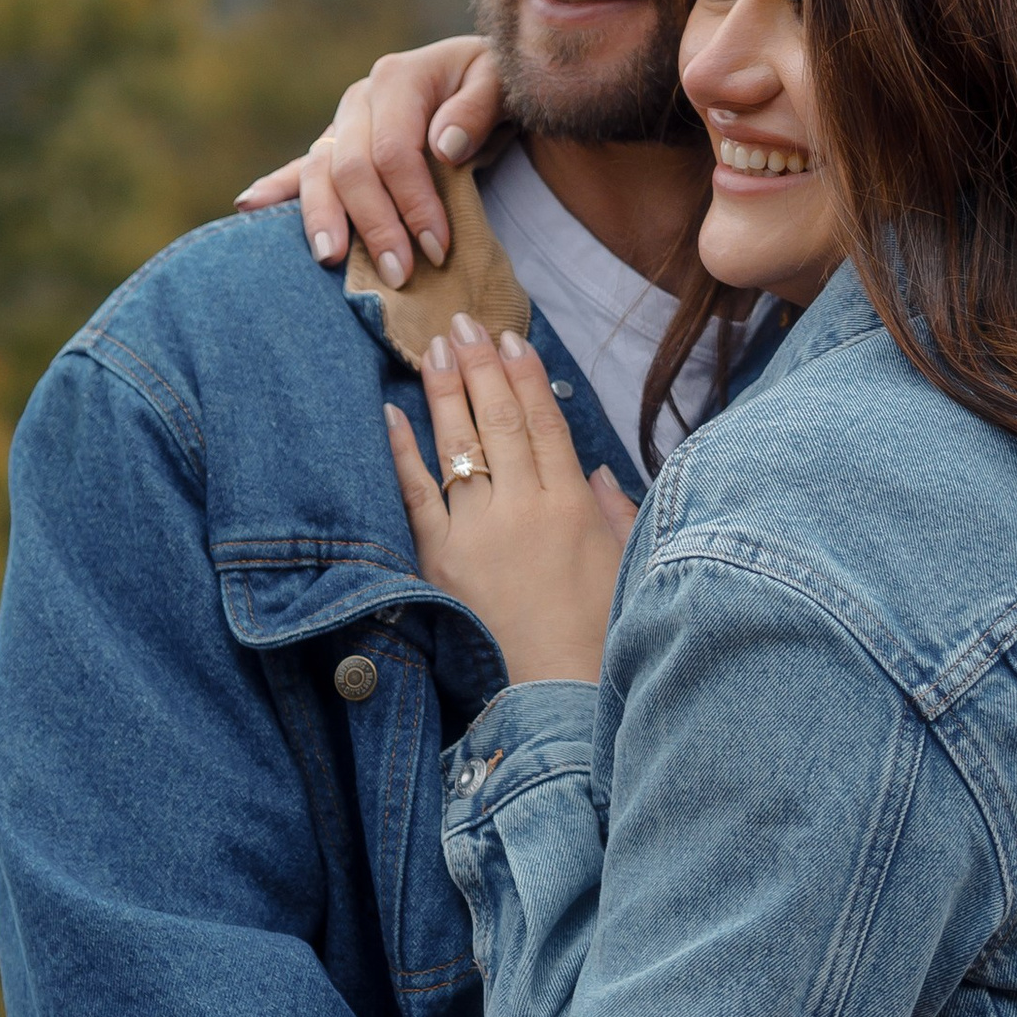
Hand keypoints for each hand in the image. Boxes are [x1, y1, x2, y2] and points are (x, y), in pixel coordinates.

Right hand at [235, 38, 506, 279]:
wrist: (483, 80)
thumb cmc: (499, 87)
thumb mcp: (503, 84)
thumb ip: (477, 108)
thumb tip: (442, 146)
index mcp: (399, 78)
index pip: (394, 151)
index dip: (414, 203)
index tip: (439, 248)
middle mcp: (361, 98)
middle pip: (352, 168)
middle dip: (375, 226)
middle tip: (399, 274)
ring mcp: (343, 123)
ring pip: (318, 172)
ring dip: (323, 219)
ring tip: (331, 258)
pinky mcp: (335, 145)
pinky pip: (301, 169)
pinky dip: (276, 188)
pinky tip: (249, 206)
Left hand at [385, 316, 634, 683]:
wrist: (557, 694)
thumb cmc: (599, 634)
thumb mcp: (625, 563)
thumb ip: (612, 510)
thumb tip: (593, 469)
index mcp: (571, 505)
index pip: (545, 423)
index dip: (527, 377)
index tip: (512, 340)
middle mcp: (524, 508)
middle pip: (500, 421)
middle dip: (482, 367)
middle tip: (463, 323)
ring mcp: (479, 531)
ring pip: (459, 445)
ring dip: (445, 392)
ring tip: (433, 349)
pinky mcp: (441, 559)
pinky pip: (416, 496)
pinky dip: (402, 453)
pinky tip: (391, 414)